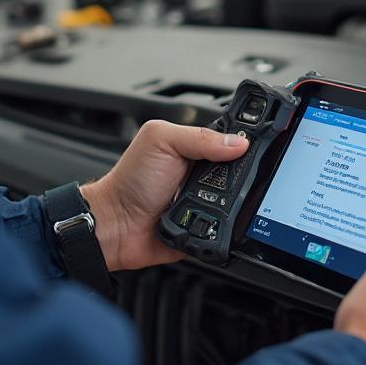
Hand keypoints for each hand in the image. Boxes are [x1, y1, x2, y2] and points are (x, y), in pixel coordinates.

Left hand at [80, 119, 248, 271]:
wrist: (116, 225)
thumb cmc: (131, 180)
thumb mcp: (162, 140)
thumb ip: (200, 136)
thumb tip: (239, 142)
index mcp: (195, 147)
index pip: (230, 141)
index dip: (242, 143)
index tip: (249, 148)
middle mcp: (204, 173)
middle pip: (241, 172)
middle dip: (238, 175)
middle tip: (217, 177)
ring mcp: (207, 201)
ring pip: (239, 201)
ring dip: (231, 202)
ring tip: (208, 199)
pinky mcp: (208, 227)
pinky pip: (228, 228)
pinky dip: (224, 226)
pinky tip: (211, 220)